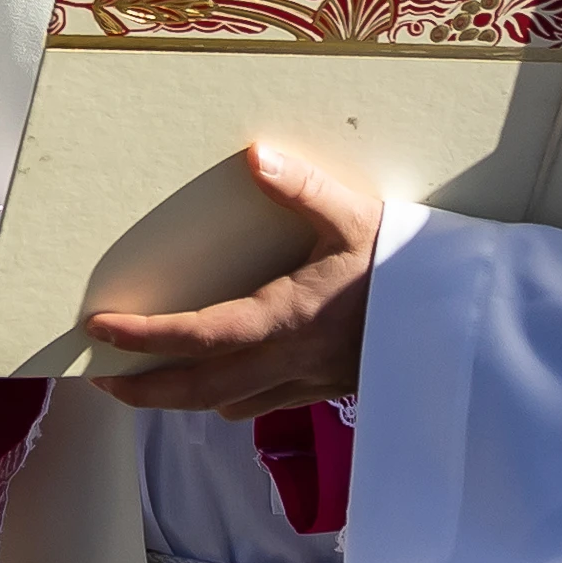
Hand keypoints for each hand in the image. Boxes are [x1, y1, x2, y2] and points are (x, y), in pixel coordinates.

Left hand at [86, 139, 383, 415]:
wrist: (462, 324)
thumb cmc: (408, 266)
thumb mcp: (357, 217)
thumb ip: (304, 189)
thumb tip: (256, 157)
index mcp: (285, 318)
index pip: (196, 337)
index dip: (142, 338)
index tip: (99, 329)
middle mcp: (287, 360)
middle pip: (197, 391)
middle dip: (144, 391)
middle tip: (102, 379)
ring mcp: (306, 382)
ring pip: (227, 405)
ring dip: (185, 398)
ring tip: (153, 377)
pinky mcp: (325, 390)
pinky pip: (262, 404)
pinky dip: (229, 397)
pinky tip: (224, 377)